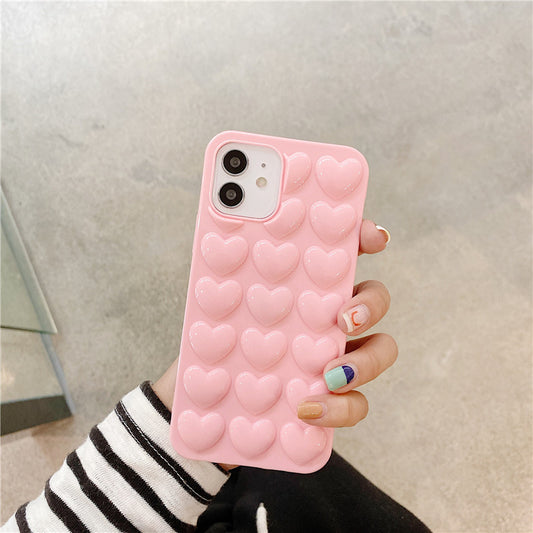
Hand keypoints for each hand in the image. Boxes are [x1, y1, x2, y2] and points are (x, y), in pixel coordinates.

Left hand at [152, 221, 392, 466]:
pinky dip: (341, 408)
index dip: (367, 239)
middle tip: (344, 318)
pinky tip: (307, 409)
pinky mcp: (333, 399)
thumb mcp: (215, 302)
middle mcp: (329, 318)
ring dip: (365, 362)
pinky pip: (356, 404)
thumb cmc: (217, 341)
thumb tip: (225, 219)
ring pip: (380, 351)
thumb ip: (225, 266)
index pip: (344, 253)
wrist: (206, 397)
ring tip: (330, 375)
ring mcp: (336, 356)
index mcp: (307, 287)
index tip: (375, 240)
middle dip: (370, 305)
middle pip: (375, 300)